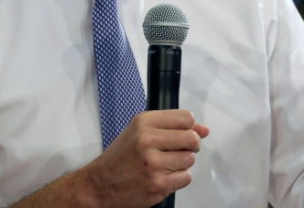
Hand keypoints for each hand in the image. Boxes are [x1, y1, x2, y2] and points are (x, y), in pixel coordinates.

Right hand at [81, 109, 209, 206]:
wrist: (99, 185)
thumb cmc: (120, 157)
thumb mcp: (140, 132)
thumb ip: (172, 127)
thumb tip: (204, 130)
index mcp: (143, 122)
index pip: (186, 118)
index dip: (189, 127)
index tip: (181, 134)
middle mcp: (148, 140)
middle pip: (192, 138)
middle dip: (190, 146)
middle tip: (177, 151)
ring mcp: (153, 164)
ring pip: (190, 159)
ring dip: (182, 164)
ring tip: (165, 165)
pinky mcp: (158, 185)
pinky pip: (186, 178)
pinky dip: (178, 179)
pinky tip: (163, 177)